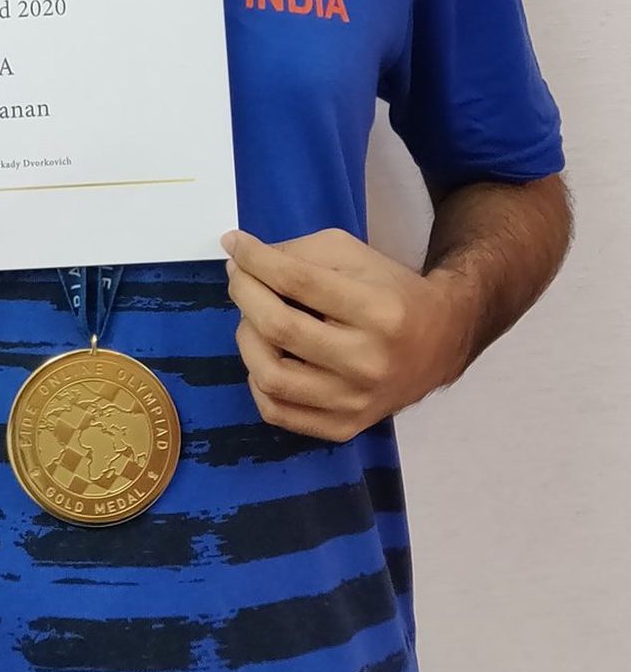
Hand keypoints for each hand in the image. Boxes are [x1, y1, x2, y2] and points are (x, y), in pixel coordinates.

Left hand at [221, 227, 465, 442]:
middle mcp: (369, 362)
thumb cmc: (390, 291)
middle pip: (279, 327)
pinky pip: (278, 411)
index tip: (234, 244)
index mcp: (379, 311)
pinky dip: (257, 380)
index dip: (256, 259)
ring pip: (270, 376)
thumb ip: (299, 253)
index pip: (297, 281)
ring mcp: (356, 402)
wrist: (439, 342)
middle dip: (244, 293)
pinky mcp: (345, 427)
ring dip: (246, 338)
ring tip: (253, 319)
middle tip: (239, 276)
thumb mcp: (354, 255)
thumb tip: (243, 261)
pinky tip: (267, 355)